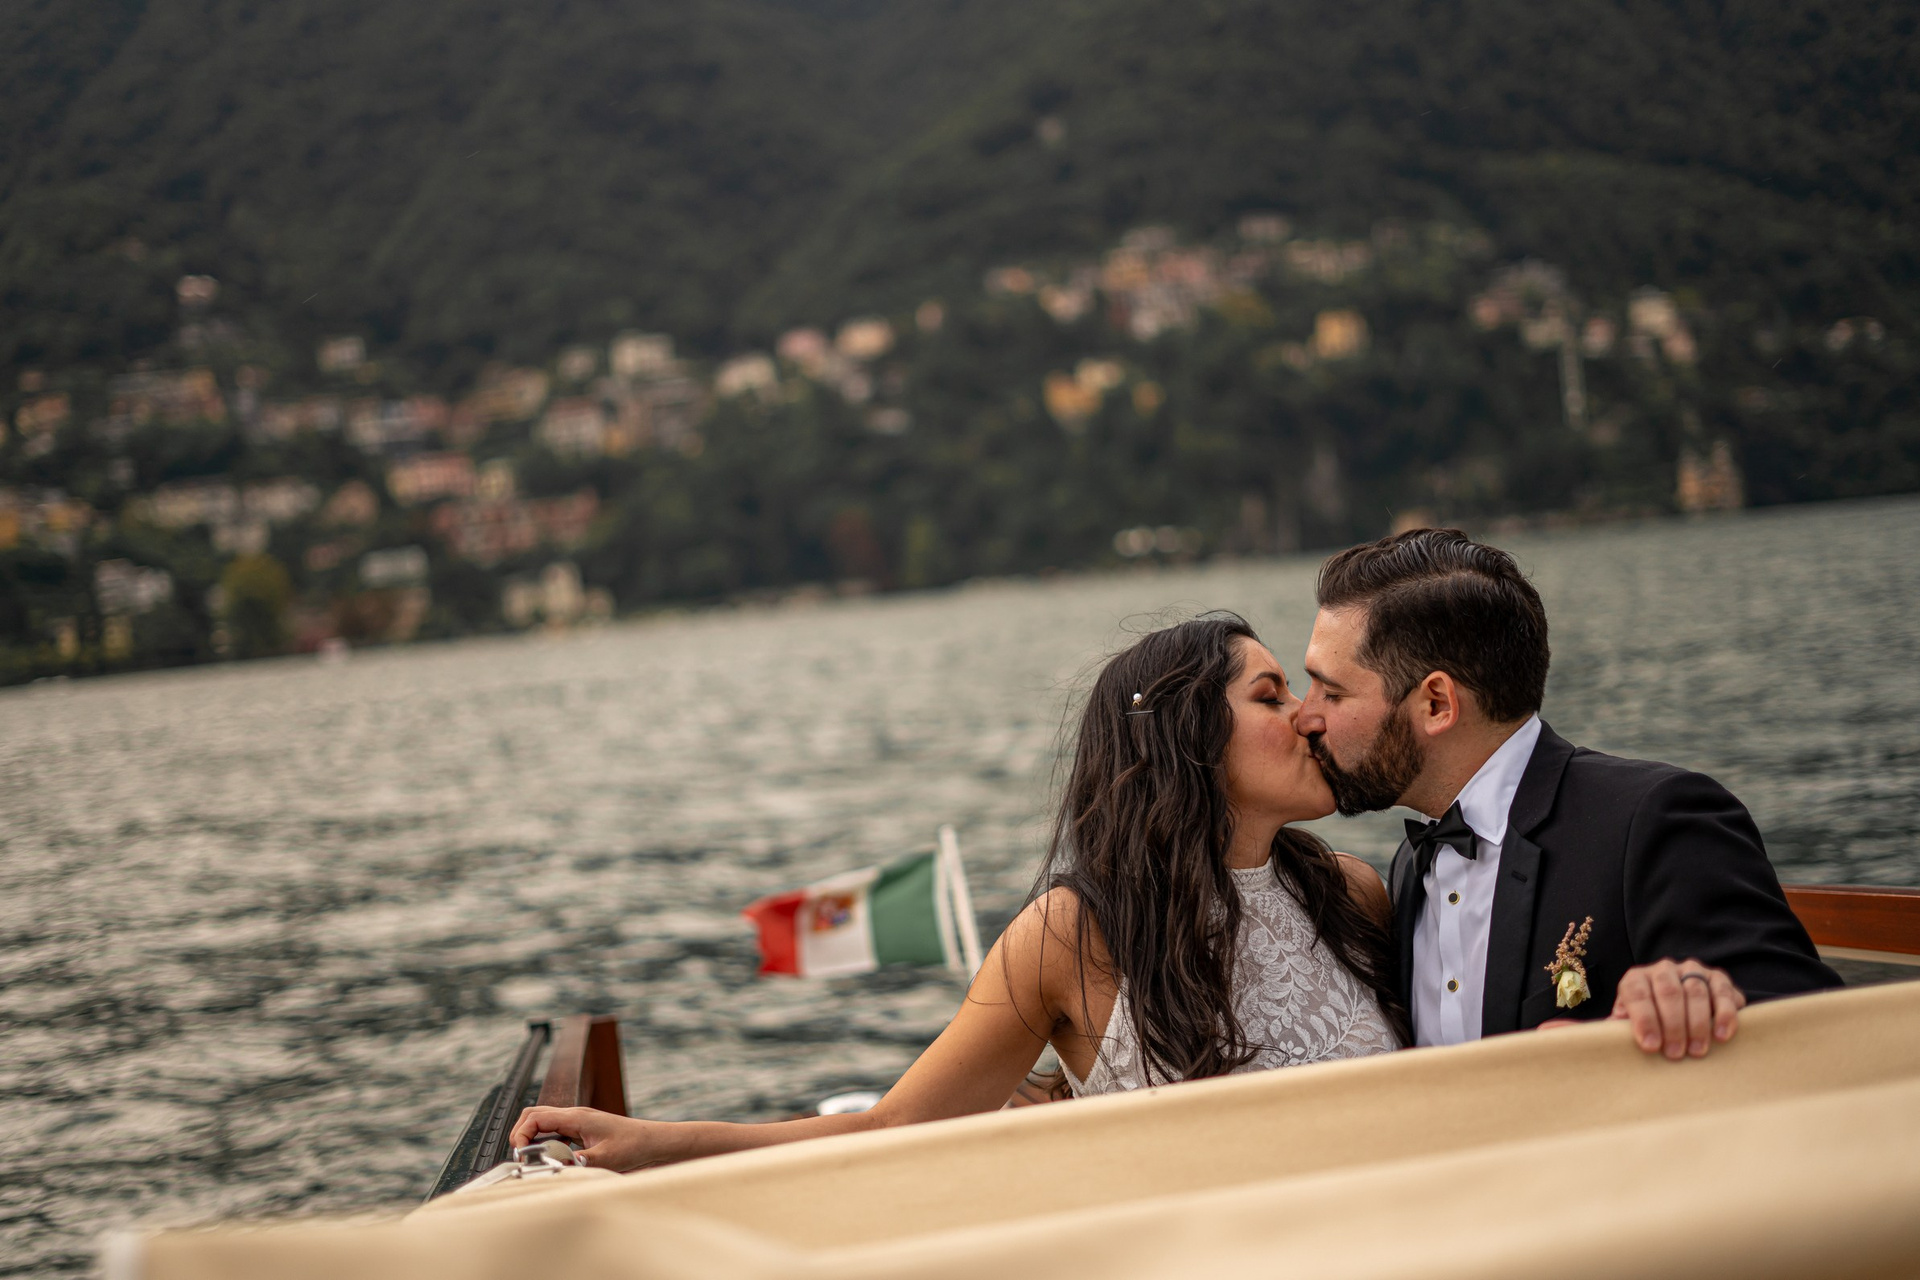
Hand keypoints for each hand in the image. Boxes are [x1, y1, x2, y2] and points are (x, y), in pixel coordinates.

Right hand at [509, 1105, 674, 1170]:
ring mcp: (577, 1121)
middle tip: (521, 1156)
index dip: (521, 1134)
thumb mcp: (607, 1158)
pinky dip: (546, 1142)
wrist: (654, 1142)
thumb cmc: (635, 1145)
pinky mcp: (582, 1130)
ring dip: (532, 1137)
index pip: (535, 1117)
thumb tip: (558, 1168)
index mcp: (577, 1117)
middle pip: (534, 1114)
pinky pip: (555, 1131)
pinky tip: (551, 1158)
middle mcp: (574, 1115)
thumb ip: (580, 1163)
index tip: (521, 1154)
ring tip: (533, 1159)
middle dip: (521, 1133)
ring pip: (543, 1121)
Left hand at [1610, 959, 1744, 1059]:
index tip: (1650, 1046)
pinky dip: (1724, 1014)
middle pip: (1668, 991)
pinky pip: (1723, 992)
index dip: (1643, 1019)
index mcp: (1637, 978)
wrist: (1683, 1010)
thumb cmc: (1651, 1024)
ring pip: (1695, 991)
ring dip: (1697, 1023)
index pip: (1636, 992)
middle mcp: (1663, 970)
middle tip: (1675, 1054)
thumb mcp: (1631, 1024)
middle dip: (1672, 1025)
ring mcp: (1692, 970)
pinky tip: (1721, 1035)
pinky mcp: (1718, 978)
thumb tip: (1599, 1034)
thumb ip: (1618, 1028)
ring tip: (1697, 1051)